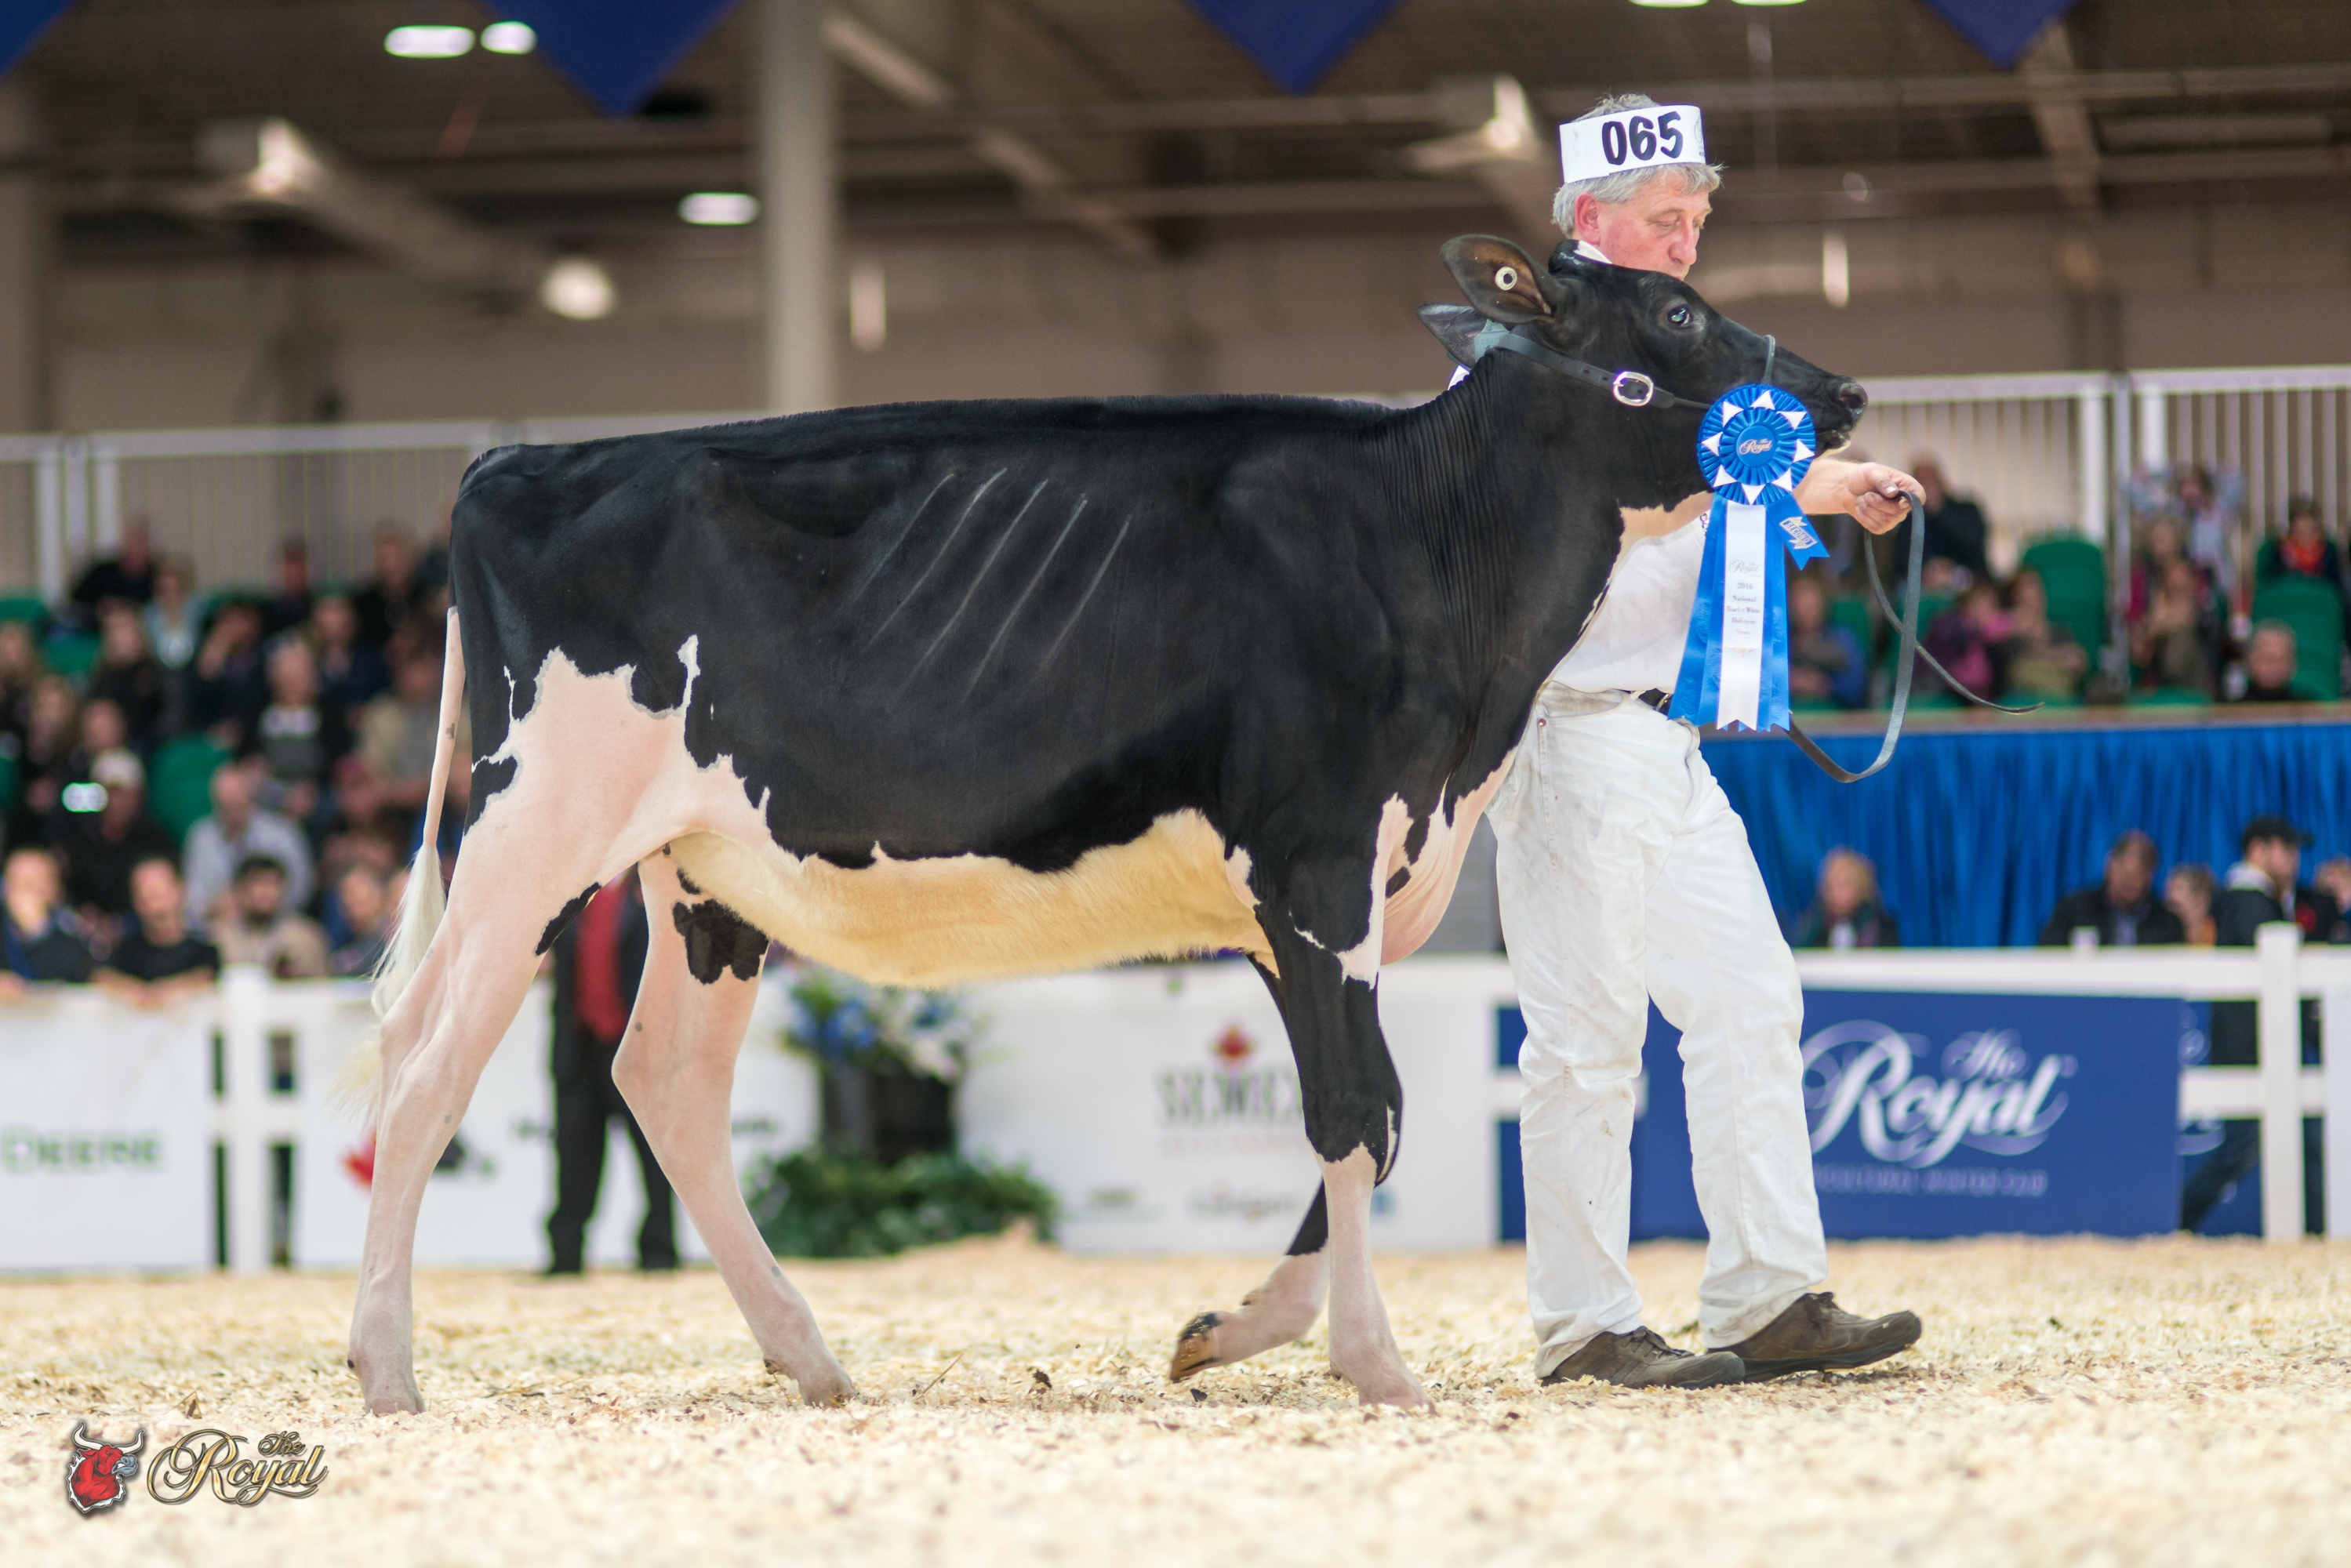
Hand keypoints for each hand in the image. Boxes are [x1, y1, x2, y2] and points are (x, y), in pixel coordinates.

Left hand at [1798, 459, 1917, 534]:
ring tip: (1861, 499)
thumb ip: (1882, 480)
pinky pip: (1875, 527)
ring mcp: (1894, 517)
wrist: (1848, 487)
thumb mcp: (1872, 472)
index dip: (1912, 502)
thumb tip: (1893, 492)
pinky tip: (1860, 508)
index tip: (1900, 502)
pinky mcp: (1882, 526)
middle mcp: (1904, 504)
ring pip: (1885, 521)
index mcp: (1908, 486)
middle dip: (1878, 503)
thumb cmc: (1864, 476)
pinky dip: (1864, 517)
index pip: (1919, 496)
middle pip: (1898, 511)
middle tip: (1866, 495)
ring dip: (1868, 509)